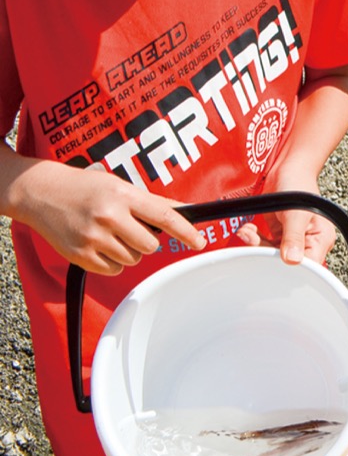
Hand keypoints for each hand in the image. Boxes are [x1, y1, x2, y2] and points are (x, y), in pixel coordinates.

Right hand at [18, 161, 203, 275]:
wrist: (40, 192)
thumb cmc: (86, 187)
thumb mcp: (120, 186)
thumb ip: (152, 202)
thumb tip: (184, 212)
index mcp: (123, 195)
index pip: (164, 217)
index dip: (186, 232)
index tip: (200, 242)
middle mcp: (109, 216)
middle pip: (150, 245)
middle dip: (145, 240)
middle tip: (127, 226)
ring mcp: (93, 237)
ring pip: (132, 259)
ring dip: (127, 250)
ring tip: (108, 232)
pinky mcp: (79, 255)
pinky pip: (113, 269)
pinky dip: (111, 261)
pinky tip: (98, 243)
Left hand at [235, 171, 335, 264]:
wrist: (287, 168)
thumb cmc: (299, 184)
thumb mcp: (296, 213)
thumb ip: (293, 237)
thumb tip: (292, 259)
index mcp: (321, 240)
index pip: (308, 265)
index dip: (289, 267)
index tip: (270, 260)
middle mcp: (309, 242)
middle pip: (286, 263)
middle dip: (265, 252)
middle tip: (253, 241)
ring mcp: (293, 239)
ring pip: (272, 255)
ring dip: (256, 245)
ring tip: (248, 232)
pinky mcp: (280, 235)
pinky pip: (266, 245)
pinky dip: (255, 239)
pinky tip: (250, 230)